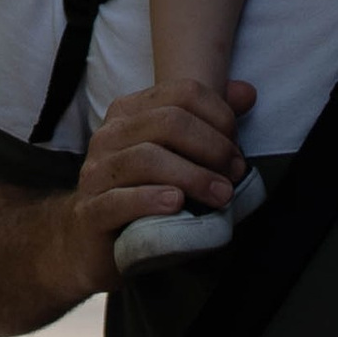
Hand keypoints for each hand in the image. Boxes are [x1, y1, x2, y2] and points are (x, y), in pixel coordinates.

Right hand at [53, 78, 254, 295]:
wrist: (91, 244)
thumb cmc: (143, 193)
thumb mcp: (176, 154)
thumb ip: (209, 122)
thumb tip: (248, 93)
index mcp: (130, 111)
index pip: (182, 92)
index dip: (219, 116)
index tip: (238, 148)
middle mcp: (110, 134)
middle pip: (168, 121)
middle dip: (211, 147)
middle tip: (235, 175)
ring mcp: (96, 172)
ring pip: (146, 158)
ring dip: (193, 177)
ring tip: (221, 196)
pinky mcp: (90, 211)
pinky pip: (119, 199)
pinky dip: (151, 199)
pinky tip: (177, 205)